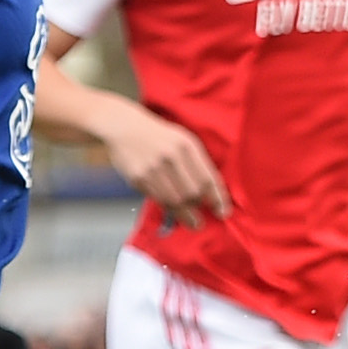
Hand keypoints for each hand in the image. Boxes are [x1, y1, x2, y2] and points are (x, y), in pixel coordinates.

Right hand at [101, 105, 231, 227]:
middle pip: (192, 192)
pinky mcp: (138, 177)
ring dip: (185, 214)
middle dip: (199, 208)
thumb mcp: (182, 140)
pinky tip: (171, 208)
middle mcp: (172, 156)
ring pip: (175, 200)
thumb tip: (208, 194)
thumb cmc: (159, 136)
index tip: (223, 213)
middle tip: (201, 220)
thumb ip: (196, 163)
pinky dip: (166, 206)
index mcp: (187, 145)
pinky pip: (157, 198)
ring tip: (192, 222)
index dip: (218, 198)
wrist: (123, 126)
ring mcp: (153, 167)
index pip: (207, 177)